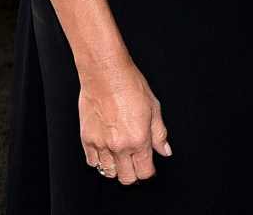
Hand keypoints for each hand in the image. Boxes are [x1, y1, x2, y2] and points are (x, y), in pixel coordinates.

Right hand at [79, 62, 171, 184]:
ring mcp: (101, 144)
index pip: (144, 172)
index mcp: (139, 139)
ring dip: (116, 170)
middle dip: (134, 176)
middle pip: (126, 178)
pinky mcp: (87, 139)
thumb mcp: (154, 108)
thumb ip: (159, 134)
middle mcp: (119, 146)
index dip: (149, 173)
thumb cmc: (130, 85)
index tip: (149, 169)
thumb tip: (165, 150)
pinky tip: (106, 153)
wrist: (106, 74)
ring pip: (108, 173)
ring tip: (121, 160)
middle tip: (136, 167)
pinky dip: (99, 162)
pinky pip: (92, 162)